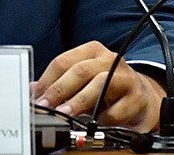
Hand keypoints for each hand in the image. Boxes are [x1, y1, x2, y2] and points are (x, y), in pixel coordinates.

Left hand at [30, 41, 164, 131]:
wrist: (141, 96)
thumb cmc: (106, 85)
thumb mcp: (81, 79)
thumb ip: (58, 82)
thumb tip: (32, 91)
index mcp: (91, 50)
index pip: (63, 61)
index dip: (47, 80)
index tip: (36, 96)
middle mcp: (109, 59)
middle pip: (80, 71)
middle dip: (59, 90)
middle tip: (46, 106)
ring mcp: (125, 77)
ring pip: (99, 84)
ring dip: (78, 101)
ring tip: (65, 114)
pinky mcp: (137, 97)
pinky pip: (116, 109)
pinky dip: (101, 118)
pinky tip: (93, 123)